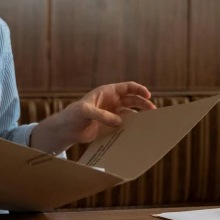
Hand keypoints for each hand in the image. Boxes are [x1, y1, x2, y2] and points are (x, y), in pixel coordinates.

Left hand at [30, 81, 155, 154]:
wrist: (66, 130)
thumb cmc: (73, 116)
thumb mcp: (85, 112)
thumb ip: (102, 115)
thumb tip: (119, 122)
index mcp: (106, 92)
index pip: (127, 87)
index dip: (139, 89)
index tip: (148, 95)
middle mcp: (111, 101)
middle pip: (132, 99)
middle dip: (143, 103)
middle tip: (153, 111)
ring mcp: (111, 113)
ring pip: (130, 111)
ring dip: (140, 115)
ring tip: (149, 122)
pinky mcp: (110, 124)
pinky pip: (125, 123)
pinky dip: (132, 126)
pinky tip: (137, 131)